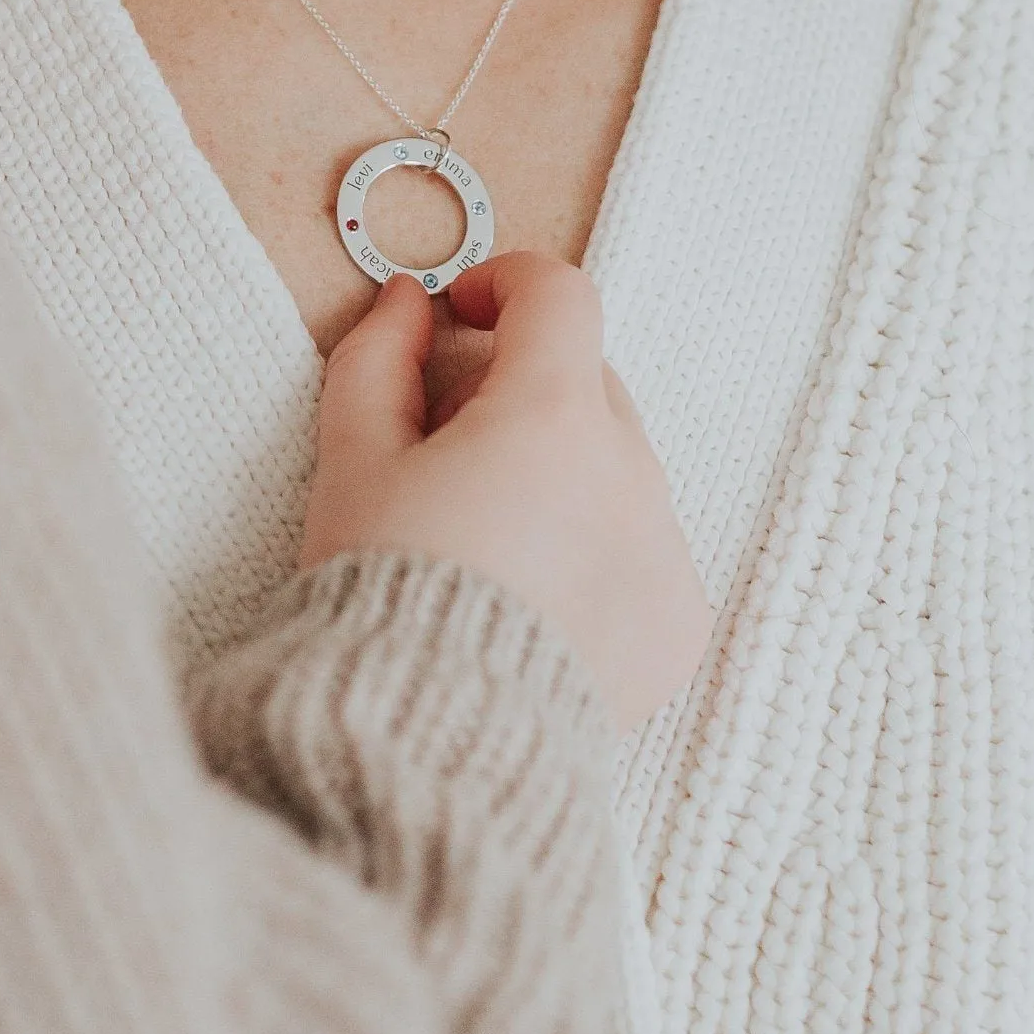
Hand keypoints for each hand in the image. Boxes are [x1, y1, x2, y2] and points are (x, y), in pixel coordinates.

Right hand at [302, 254, 711, 727]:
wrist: (428, 749)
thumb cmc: (383, 597)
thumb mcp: (353, 461)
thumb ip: (378, 359)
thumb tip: (407, 303)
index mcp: (552, 415)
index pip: (557, 295)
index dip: (502, 284)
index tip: (457, 315)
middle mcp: (630, 472)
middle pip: (583, 381)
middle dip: (517, 388)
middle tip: (443, 444)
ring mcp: (665, 549)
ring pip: (614, 464)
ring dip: (558, 469)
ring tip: (482, 538)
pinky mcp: (680, 622)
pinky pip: (642, 546)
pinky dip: (594, 548)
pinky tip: (529, 597)